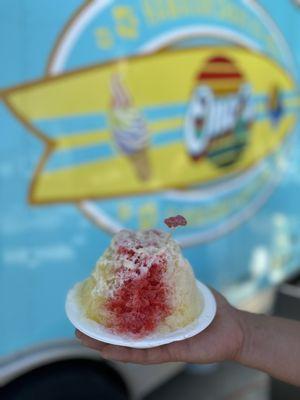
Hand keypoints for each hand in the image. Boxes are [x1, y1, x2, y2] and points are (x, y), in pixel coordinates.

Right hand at [75, 290, 244, 364]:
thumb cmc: (210, 307)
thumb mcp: (188, 286)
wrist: (234, 326)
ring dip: (106, 343)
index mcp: (156, 317)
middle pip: (123, 333)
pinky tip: (109, 350)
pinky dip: (127, 352)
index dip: (110, 312)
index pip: (129, 315)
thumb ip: (172, 276)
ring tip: (84, 338)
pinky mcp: (172, 350)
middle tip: (78, 325)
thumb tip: (157, 256)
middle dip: (100, 330)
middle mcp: (155, 332)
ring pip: (129, 345)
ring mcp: (162, 343)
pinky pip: (146, 353)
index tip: (91, 305)